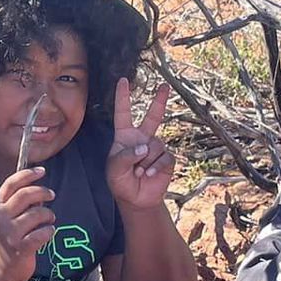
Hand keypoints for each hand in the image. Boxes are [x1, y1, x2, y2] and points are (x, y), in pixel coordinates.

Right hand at [0, 165, 53, 273]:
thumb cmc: (8, 239)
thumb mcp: (7, 218)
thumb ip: (20, 204)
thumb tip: (40, 192)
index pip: (10, 184)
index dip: (27, 175)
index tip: (42, 170)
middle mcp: (2, 218)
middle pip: (25, 195)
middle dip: (42, 192)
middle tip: (51, 194)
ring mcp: (10, 233)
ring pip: (36, 214)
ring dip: (48, 214)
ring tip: (49, 220)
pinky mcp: (20, 248)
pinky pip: (42, 233)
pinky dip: (49, 231)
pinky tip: (48, 232)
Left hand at [106, 78, 174, 211]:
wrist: (136, 199)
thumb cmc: (120, 182)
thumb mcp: (114, 169)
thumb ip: (125, 156)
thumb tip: (144, 148)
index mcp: (125, 136)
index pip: (123, 113)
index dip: (123, 97)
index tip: (123, 80)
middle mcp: (142, 138)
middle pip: (152, 116)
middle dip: (160, 100)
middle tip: (165, 85)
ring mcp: (155, 147)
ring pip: (154, 146)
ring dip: (145, 162)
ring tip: (138, 173)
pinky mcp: (166, 159)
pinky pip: (164, 158)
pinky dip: (155, 168)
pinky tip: (148, 175)